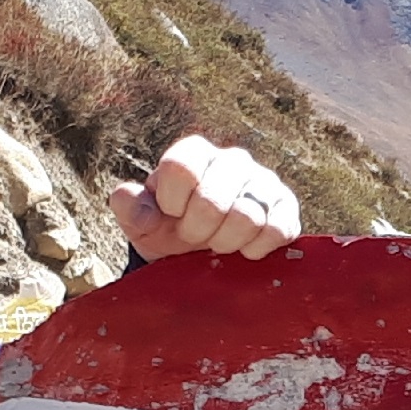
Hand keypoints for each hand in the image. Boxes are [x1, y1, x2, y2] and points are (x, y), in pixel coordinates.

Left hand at [117, 135, 298, 261]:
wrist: (204, 256)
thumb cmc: (170, 232)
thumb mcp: (142, 223)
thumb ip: (131, 207)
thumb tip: (124, 196)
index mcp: (195, 153)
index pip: (180, 168)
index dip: (172, 204)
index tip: (172, 217)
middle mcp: (233, 160)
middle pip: (212, 200)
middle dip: (197, 232)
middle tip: (195, 238)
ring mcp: (264, 183)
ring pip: (246, 217)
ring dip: (225, 243)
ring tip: (218, 245)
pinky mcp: (286, 209)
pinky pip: (275, 230)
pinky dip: (255, 250)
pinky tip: (243, 251)